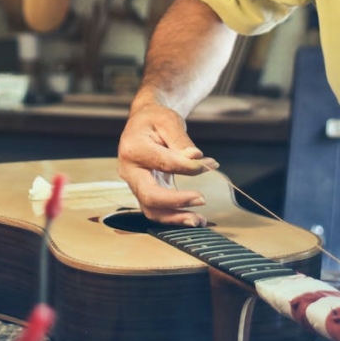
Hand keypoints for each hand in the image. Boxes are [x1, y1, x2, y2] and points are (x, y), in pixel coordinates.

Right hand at [117, 101, 217, 226]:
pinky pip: (156, 210)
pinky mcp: (143, 191)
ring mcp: (134, 184)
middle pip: (149, 195)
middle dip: (176, 201)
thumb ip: (181, 141)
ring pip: (151, 209)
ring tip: (199, 220)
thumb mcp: (169, 121)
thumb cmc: (156, 119)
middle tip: (202, 199)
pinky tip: (192, 218)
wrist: (144, 122)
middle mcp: (129, 170)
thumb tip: (196, 158)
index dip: (188, 167)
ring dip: (175, 218)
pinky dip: (174, 217)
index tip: (210, 164)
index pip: (164, 163)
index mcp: (133, 149)